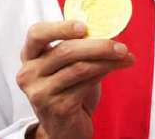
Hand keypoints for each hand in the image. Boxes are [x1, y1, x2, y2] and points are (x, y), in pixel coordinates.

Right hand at [17, 21, 134, 138]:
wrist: (63, 129)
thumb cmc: (66, 91)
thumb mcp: (66, 66)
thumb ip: (76, 48)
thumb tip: (107, 31)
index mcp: (29, 56)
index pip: (37, 34)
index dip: (61, 28)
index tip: (84, 26)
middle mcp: (29, 73)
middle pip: (65, 51)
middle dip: (98, 45)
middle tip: (119, 45)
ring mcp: (41, 92)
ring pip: (80, 68)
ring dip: (107, 60)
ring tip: (124, 55)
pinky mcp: (57, 107)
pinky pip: (87, 84)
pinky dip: (107, 72)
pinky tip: (119, 67)